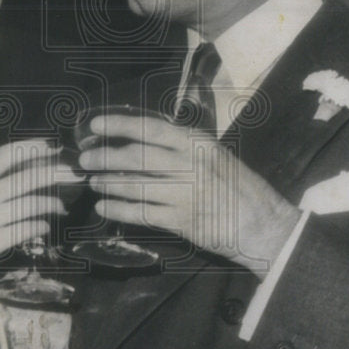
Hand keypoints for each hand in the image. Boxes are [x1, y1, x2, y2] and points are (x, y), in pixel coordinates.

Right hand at [0, 140, 81, 288]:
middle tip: (72, 175)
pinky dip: (40, 227)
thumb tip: (16, 166)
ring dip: (51, 204)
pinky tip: (45, 227)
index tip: (51, 147)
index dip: (31, 148)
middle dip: (53, 174)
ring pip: (30, 205)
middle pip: (25, 178)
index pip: (4, 155)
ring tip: (60, 207)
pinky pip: (25, 230)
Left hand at [79, 114, 300, 277]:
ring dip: (108, 183)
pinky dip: (119, 209)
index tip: (95, 125)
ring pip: (135, 185)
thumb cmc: (237, 187)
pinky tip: (105, 207)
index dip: (119, 125)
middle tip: (85, 159)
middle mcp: (189, 164)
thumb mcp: (214, 156)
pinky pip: (141, 213)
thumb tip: (141, 142)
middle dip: (105, 157)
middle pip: (136, 156)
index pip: (150, 128)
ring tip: (93, 182)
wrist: (263, 224)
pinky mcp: (182, 221)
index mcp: (197, 143)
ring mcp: (185, 193)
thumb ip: (182, 149)